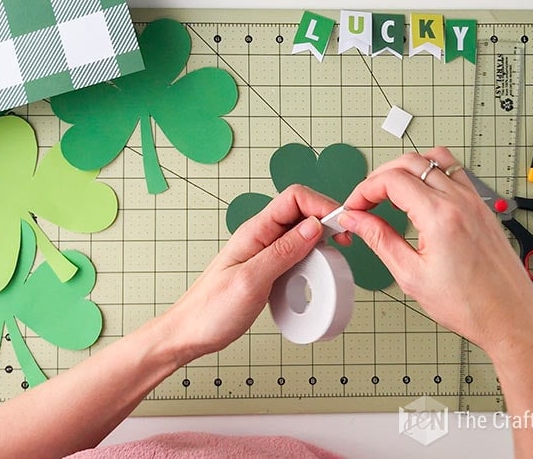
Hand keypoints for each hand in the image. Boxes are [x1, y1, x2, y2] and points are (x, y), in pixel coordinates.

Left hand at [158, 184, 344, 364]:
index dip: (320, 205)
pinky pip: (294, 251)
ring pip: (299, 230)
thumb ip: (283, 252)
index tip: (340, 225)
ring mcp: (263, 251)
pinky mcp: (266, 267)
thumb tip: (313, 227)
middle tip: (343, 243)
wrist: (189, 334)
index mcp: (254, 231)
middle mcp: (260, 236)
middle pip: (300, 210)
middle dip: (326, 219)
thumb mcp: (251, 281)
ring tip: (334, 256)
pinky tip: (317, 270)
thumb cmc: (210, 310)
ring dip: (320, 238)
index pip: (294, 198)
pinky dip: (311, 255)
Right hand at [339, 147, 532, 355]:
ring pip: (433, 159)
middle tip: (365, 202)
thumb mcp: (411, 275)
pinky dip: (429, 174)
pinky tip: (419, 196)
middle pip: (410, 162)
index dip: (364, 190)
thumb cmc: (469, 304)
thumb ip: (379, 240)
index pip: (392, 180)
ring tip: (390, 193)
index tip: (354, 207)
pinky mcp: (481, 207)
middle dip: (380, 177)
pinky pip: (453, 172)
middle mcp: (460, 200)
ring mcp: (474, 200)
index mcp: (440, 216)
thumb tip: (356, 220)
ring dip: (406, 169)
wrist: (510, 317)